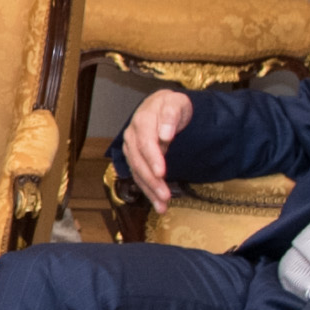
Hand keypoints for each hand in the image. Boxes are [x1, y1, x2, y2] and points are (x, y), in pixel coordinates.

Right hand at [117, 88, 195, 209]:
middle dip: (151, 180)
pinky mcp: (135, 159)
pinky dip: (148, 191)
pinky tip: (158, 204)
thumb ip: (171, 115)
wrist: (164, 106)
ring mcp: (131, 148)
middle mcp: (132, 136)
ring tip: (162, 206)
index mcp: (142, 121)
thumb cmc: (173, 105)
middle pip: (138, 161)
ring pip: (137, 172)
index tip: (162, 173)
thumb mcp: (177, 103)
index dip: (153, 159)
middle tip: (165, 196)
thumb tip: (164, 135)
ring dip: (149, 191)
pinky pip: (139, 176)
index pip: (145, 143)